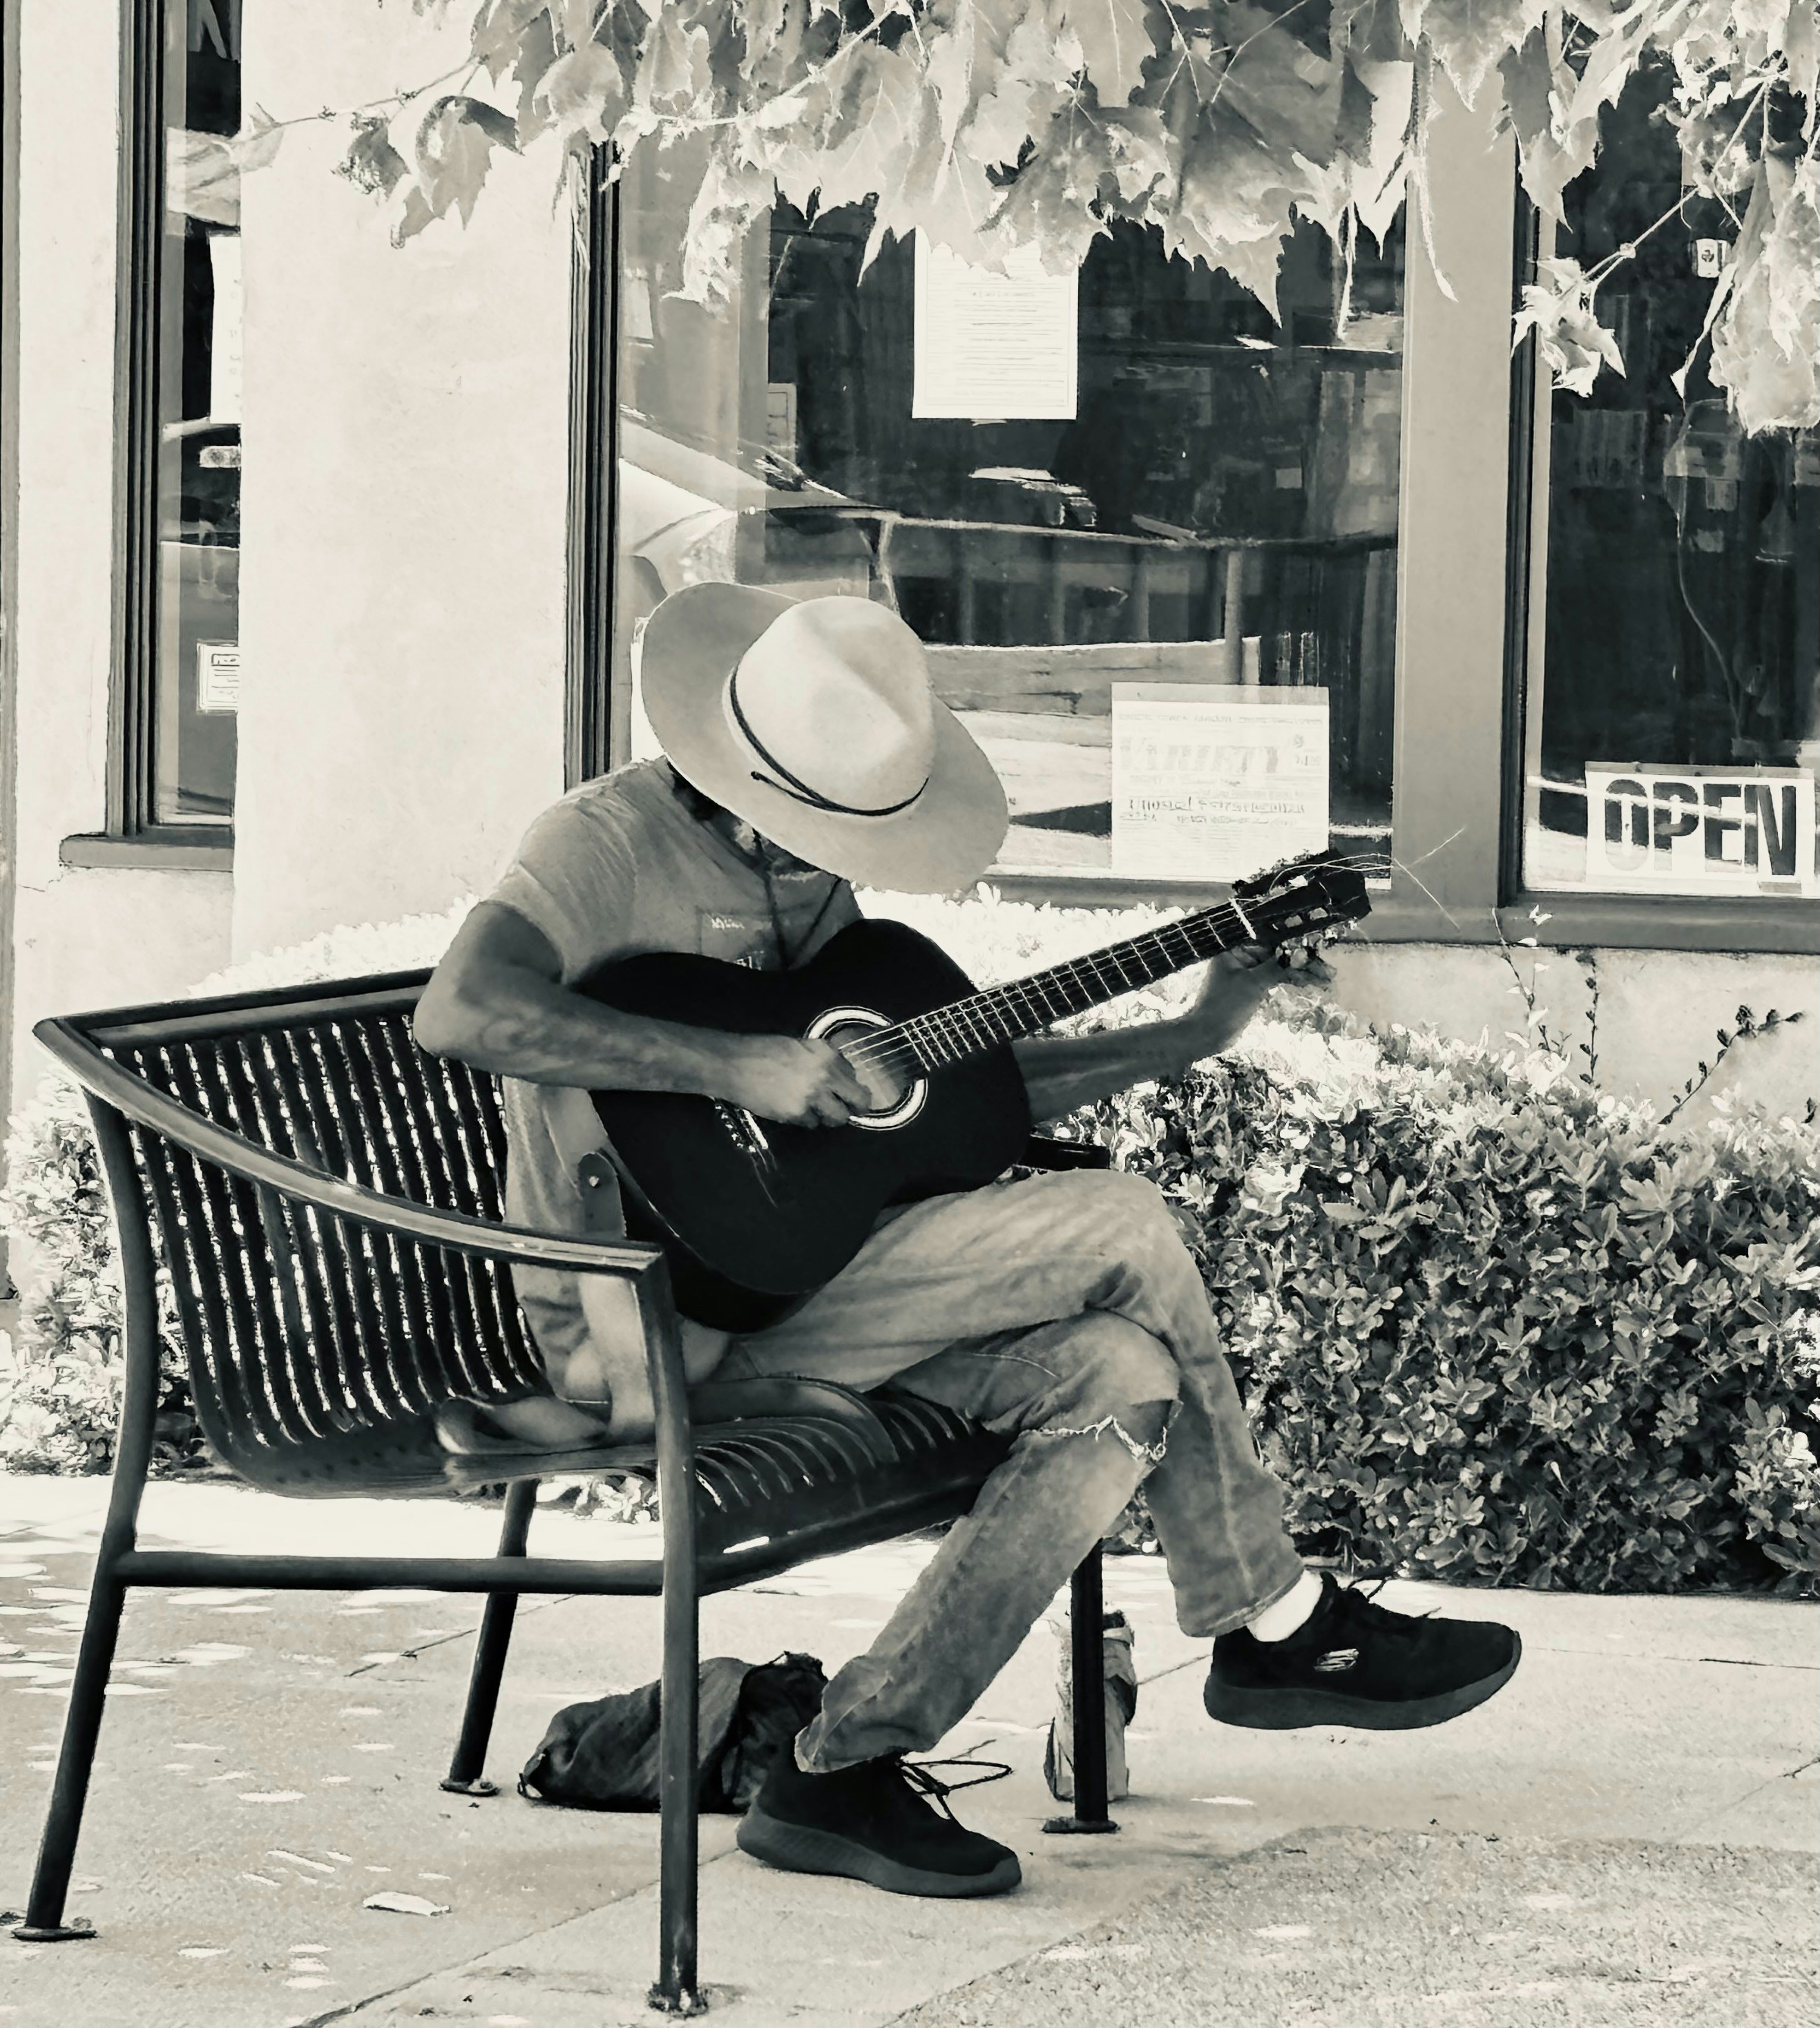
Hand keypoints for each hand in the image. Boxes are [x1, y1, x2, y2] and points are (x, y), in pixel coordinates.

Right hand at [723, 1035, 869, 1128]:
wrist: (733, 1064)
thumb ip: (823, 1059)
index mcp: (827, 1055)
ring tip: (817, 1110)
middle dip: (854, 1107)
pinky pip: (813, 1124)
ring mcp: (812, 1097)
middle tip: (848, 1110)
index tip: (847, 1092)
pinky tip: (793, 1108)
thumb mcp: (800, 1046)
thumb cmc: (762, 1051)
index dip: (851, 1086)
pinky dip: (807, 1120)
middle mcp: (825, 1075)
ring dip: (830, 1116)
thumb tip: (840, 1074)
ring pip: (838, 1118)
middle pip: (858, 1100)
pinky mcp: (797, 1114)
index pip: (855, 1076)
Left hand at [1185, 941, 1333, 1045]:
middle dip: (1301, 960)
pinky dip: (1290, 981)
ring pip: (1277, 967)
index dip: (1292, 941)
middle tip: (1326, 968)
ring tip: (1325, 978)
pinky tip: (1310, 982)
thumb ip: (1277, 967)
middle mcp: (1240, 956)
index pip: (1268, 938)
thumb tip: (1301, 954)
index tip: (1315, 943)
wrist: (1207, 1034)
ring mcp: (1246, 972)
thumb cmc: (1224, 1005)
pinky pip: (1273, 979)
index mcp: (1234, 949)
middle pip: (1276, 953)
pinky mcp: (1251, 987)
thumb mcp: (1252, 984)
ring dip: (1300, 972)